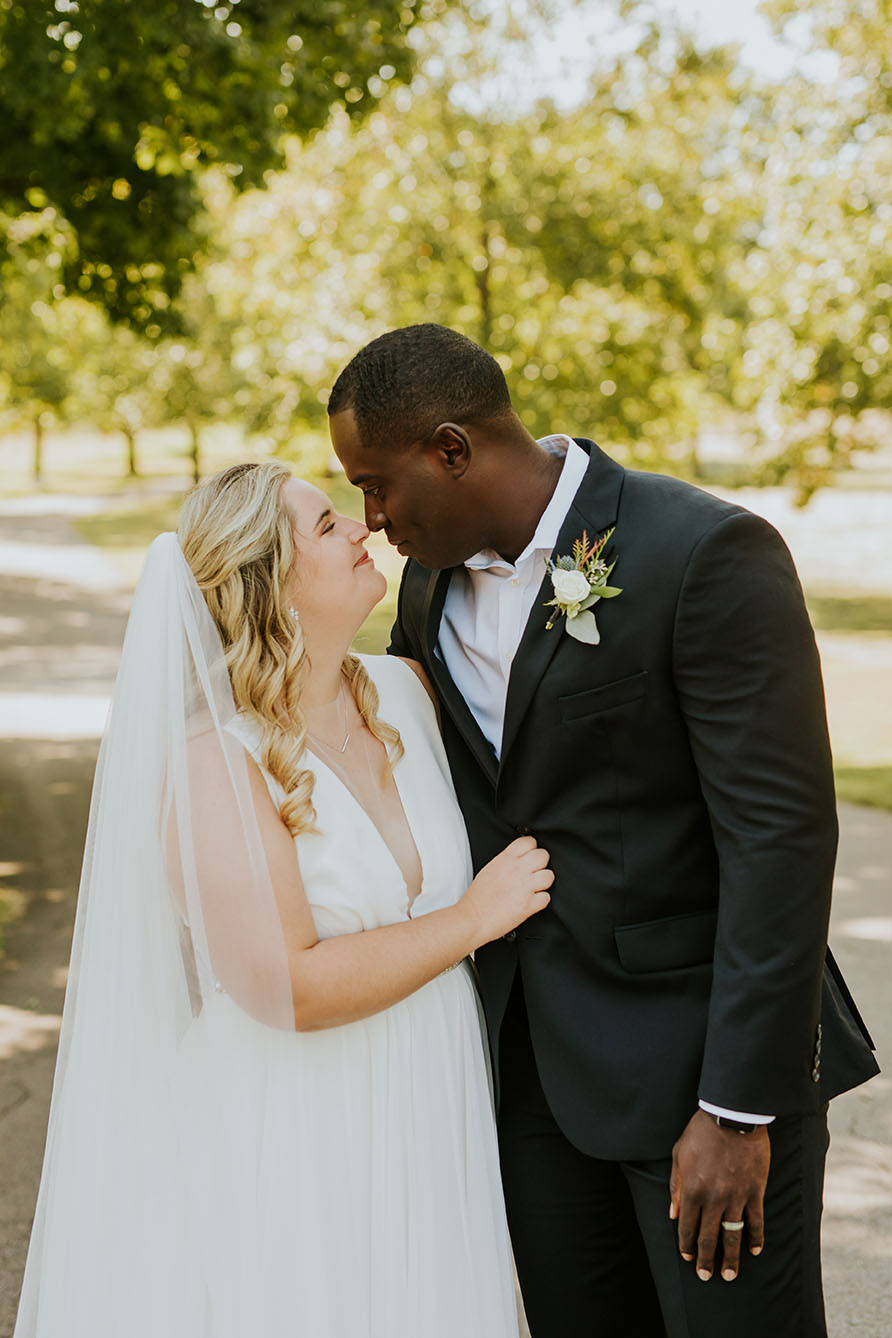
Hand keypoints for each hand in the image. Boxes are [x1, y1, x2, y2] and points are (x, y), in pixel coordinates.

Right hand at [461, 836, 552, 946]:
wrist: (473, 918)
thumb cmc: (477, 898)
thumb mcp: (489, 869)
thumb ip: (505, 861)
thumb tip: (516, 860)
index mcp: (505, 859)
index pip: (529, 841)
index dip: (532, 847)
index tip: (530, 853)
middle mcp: (517, 870)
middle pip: (543, 855)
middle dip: (541, 863)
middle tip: (534, 870)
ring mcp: (525, 887)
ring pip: (549, 876)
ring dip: (544, 881)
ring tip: (535, 886)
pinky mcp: (529, 905)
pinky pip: (546, 897)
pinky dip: (541, 900)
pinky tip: (533, 900)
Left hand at [670, 1108, 769, 1282]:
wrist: (731, 1117)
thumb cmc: (700, 1132)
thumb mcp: (679, 1155)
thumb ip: (676, 1186)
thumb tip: (674, 1214)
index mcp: (692, 1190)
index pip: (687, 1226)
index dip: (687, 1245)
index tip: (688, 1259)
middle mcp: (713, 1198)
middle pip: (709, 1236)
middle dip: (707, 1259)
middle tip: (707, 1277)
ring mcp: (736, 1196)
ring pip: (733, 1234)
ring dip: (731, 1257)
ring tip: (731, 1275)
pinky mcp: (755, 1191)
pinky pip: (756, 1220)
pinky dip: (756, 1237)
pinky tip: (755, 1251)